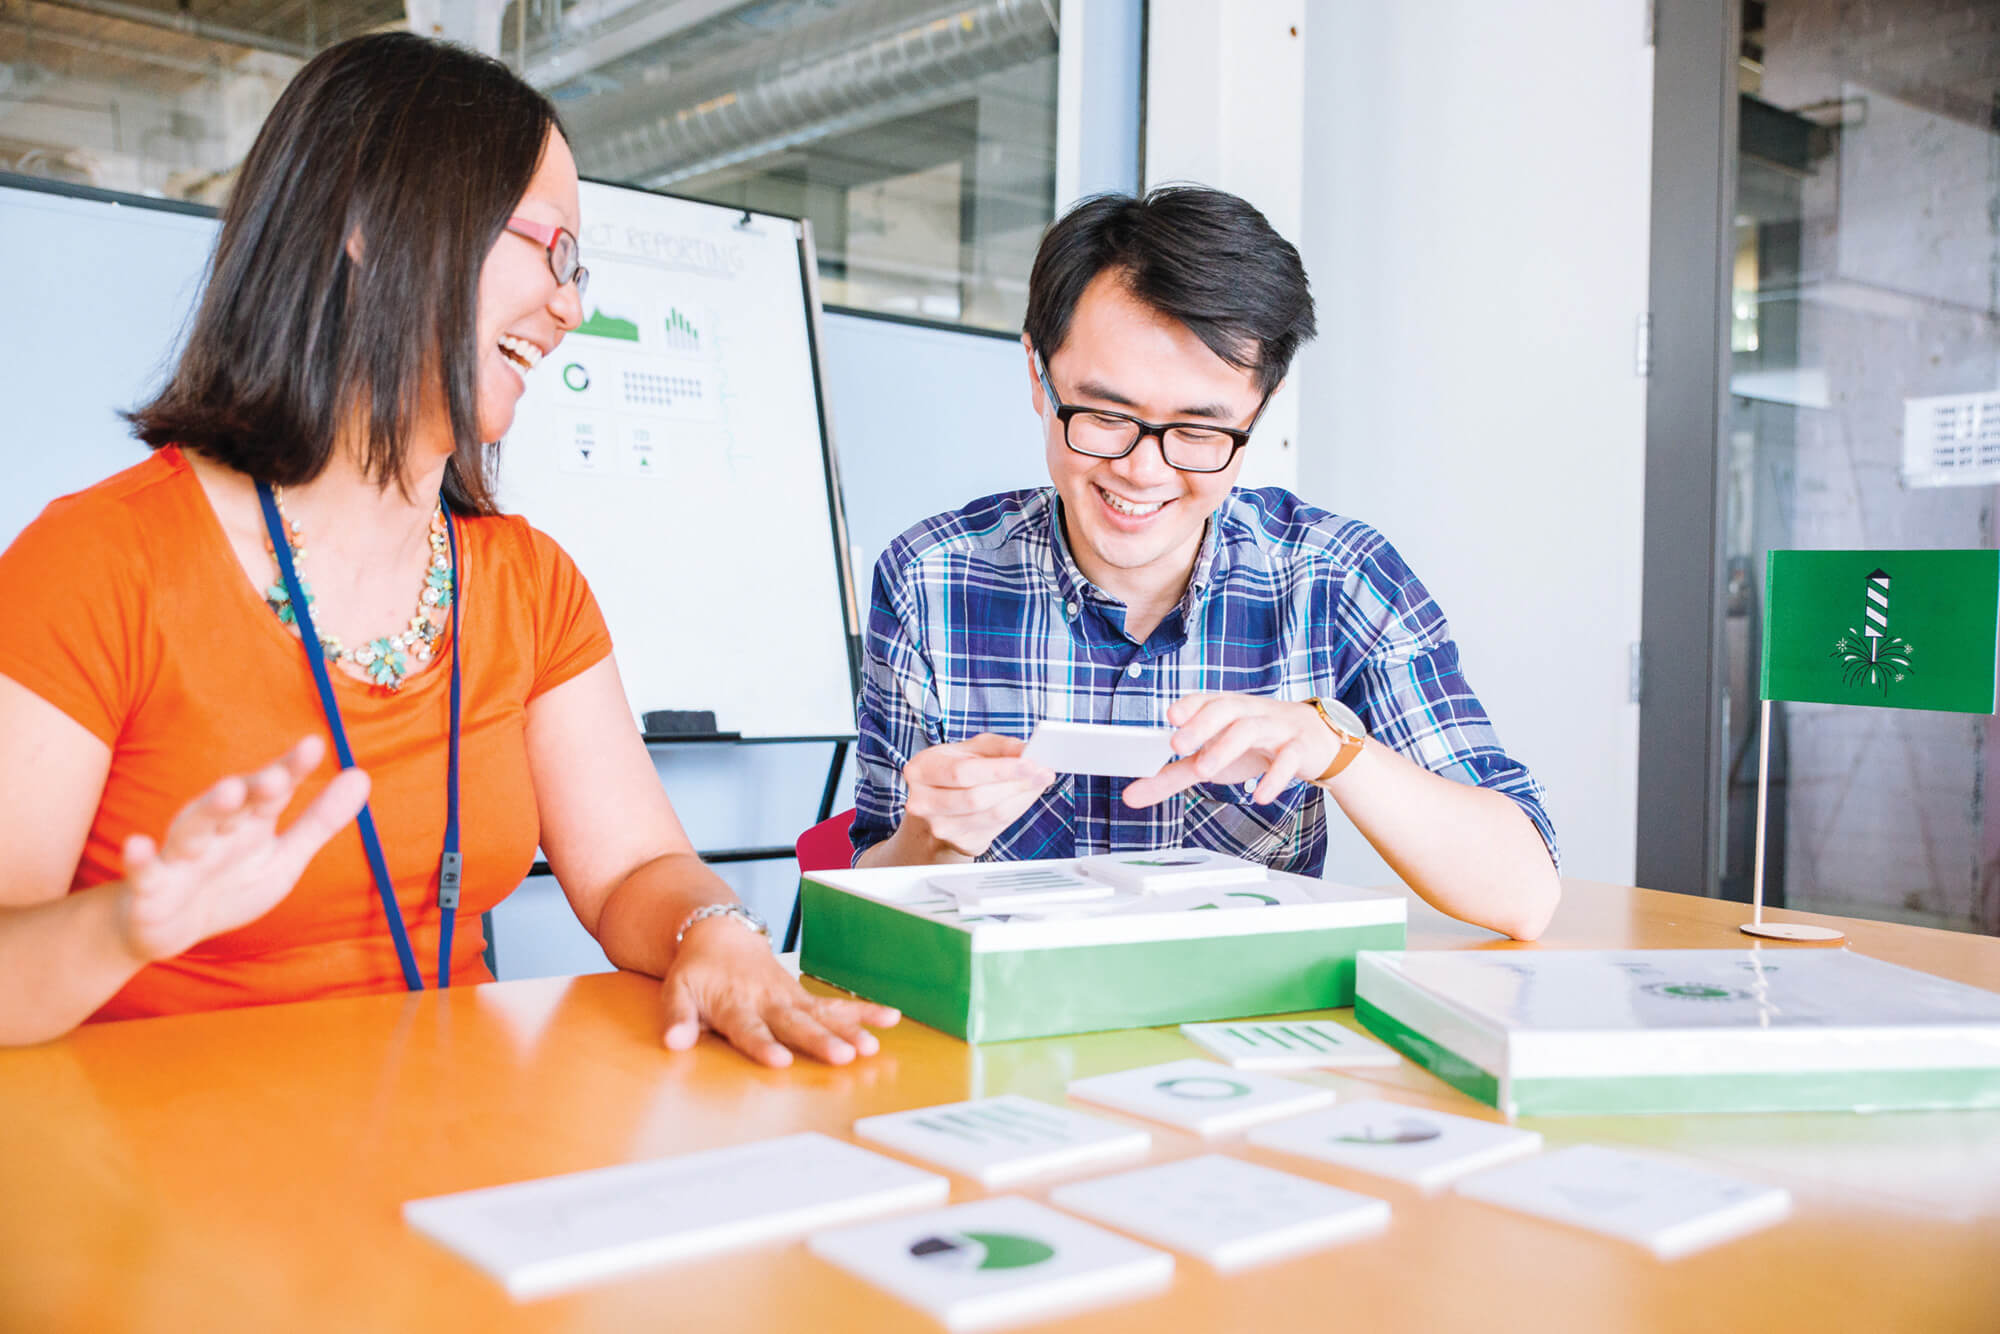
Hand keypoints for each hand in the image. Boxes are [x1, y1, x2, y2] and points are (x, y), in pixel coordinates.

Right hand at [118, 735, 370, 961]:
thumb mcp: (283, 857)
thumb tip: (362, 775)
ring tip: (227, 793)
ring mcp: (180, 858)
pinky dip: (138, 859)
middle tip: (276, 777)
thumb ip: (320, 820)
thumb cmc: (229, 885)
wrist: (165, 928)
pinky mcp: (150, 888)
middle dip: (253, 788)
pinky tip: (135, 845)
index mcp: (249, 823)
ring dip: (208, 811)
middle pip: (233, 804)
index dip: (291, 769)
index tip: (314, 745)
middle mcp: (215, 832)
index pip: (272, 790)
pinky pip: (143, 872)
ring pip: (191, 829)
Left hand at [660, 916, 899, 1067]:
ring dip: (848, 1030)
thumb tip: (674, 1042)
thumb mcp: (676, 992)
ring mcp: (789, 999)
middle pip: (796, 1025)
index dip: (764, 1045)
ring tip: (870, 1047)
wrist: (718, 935)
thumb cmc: (697, 972)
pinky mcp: (803, 998)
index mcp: (735, 1005)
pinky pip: (835, 1006)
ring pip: (822, 1016)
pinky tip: (889, 1018)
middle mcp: (767, 1003)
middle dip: (820, 1041)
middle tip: (843, 1056)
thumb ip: (677, 1019)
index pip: (749, 1030)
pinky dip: (862, 1011)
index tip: (780, 1060)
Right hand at [899, 734, 1056, 857]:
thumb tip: (1026, 751)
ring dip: (1021, 798)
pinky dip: (1017, 810)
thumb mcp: (971, 750)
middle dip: (1015, 784)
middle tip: (1042, 773)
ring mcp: (939, 828)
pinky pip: (997, 828)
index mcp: (921, 770)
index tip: (1029, 763)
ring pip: (990, 816)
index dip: (999, 770)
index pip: (962, 772)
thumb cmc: (955, 772)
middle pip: (976, 798)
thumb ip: (999, 747)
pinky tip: (1025, 797)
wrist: (937, 808)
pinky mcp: (959, 844)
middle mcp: (923, 802)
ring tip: (1039, 782)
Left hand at [1121, 693, 1339, 808]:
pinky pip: (1289, 757)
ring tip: (1204, 771)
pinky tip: (1259, 796)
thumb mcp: (1213, 760)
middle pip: (1226, 708)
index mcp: (1228, 710)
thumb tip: (1129, 796)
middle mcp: (1251, 713)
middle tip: (1177, 745)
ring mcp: (1277, 729)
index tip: (1169, 717)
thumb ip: (1173, 776)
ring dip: (1226, 748)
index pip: (1206, 700)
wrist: (1316, 742)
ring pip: (1253, 729)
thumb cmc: (1256, 746)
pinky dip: (1274, 777)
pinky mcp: (1301, 749)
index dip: (1188, 706)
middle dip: (1201, 724)